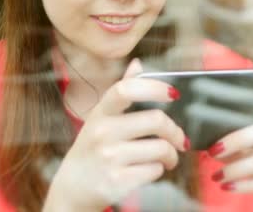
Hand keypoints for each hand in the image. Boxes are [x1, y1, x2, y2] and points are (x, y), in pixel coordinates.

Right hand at [44, 59, 188, 211]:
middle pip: (156, 120)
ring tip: (168, 158)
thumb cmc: (93, 148)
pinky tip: (150, 170)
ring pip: (161, 148)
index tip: (174, 93)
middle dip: (175, 131)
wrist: (72, 188)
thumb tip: (138, 64)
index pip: (126, 89)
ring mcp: (109, 158)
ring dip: (171, 155)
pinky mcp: (117, 182)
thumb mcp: (101, 118)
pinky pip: (155, 170)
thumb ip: (121, 92)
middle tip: (179, 139)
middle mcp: (102, 132)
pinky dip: (159, 171)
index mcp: (101, 112)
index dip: (154, 87)